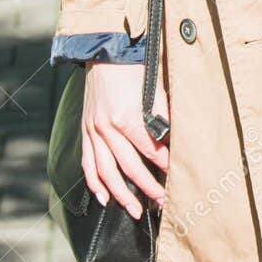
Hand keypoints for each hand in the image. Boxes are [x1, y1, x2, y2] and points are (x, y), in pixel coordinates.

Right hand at [81, 62, 168, 221]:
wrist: (105, 51)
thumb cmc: (134, 68)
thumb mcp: (155, 90)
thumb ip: (163, 117)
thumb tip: (175, 140)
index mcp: (126, 118)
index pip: (150, 151)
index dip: (165, 165)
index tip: (176, 176)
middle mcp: (106, 128)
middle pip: (129, 166)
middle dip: (147, 186)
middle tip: (161, 201)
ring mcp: (93, 131)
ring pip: (106, 171)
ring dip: (120, 194)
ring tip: (135, 210)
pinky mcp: (85, 130)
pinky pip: (87, 162)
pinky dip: (94, 182)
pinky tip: (103, 198)